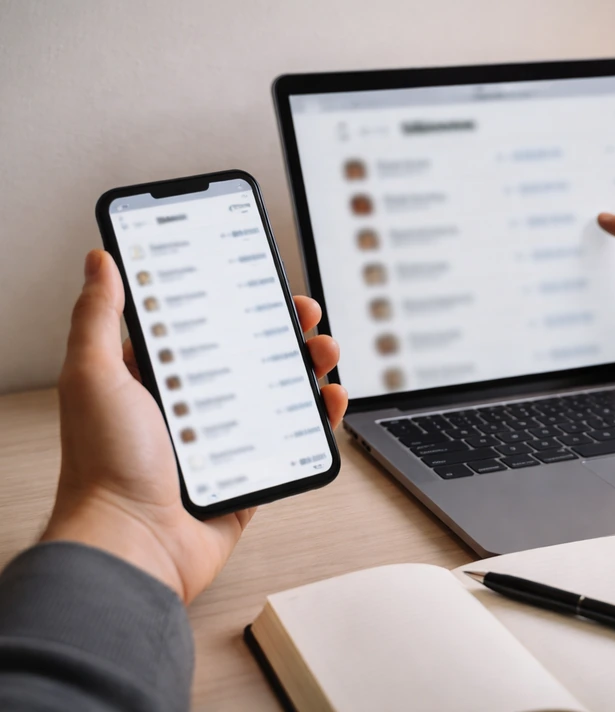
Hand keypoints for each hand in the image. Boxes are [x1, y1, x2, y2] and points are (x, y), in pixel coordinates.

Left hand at [42, 250, 348, 602]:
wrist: (133, 547)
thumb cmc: (103, 467)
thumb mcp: (93, 376)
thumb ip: (97, 317)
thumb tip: (100, 262)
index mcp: (153, 379)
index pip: (200, 325)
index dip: (232, 299)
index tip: (258, 277)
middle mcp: (190, 406)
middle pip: (248, 354)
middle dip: (281, 328)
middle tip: (302, 312)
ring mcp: (223, 440)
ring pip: (277, 392)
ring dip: (308, 366)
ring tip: (325, 351)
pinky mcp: (250, 472)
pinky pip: (293, 439)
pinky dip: (318, 418)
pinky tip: (329, 399)